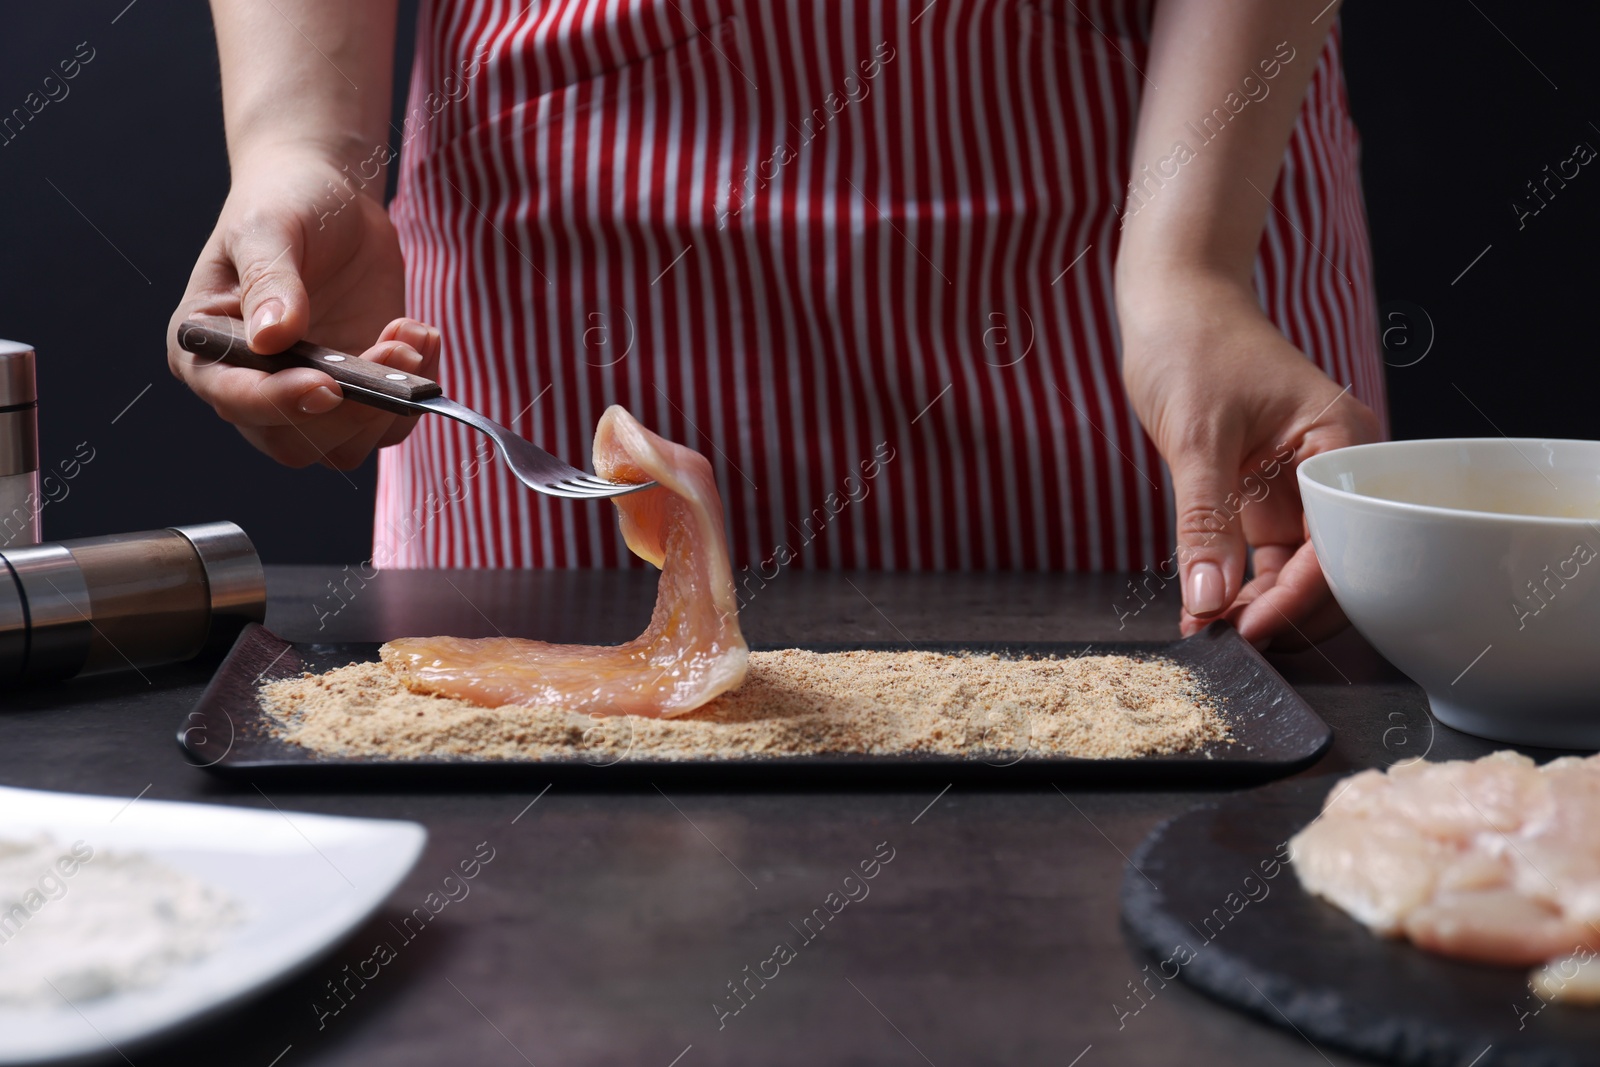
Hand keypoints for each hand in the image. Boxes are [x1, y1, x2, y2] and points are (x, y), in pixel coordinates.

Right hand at [167, 147, 436, 468]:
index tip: (327, 385)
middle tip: (393, 348)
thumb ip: (269, 281)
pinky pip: (387, 426)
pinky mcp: (356, 394)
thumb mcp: (269, 228)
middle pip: (293, 443)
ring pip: (345, 445)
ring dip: (389, 403)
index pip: (236, 399)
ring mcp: (306, 394)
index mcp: (207, 349)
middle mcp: (251, 385)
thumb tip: (273, 337)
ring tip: (410, 333)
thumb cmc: (283, 204)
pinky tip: (421, 337)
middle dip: (349, 409)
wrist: (330, 200)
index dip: (280, 401)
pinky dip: (414, 396)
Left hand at [1119, 270, 1380, 649]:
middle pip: (1330, 569)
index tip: (1252, 631)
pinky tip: (1205, 608)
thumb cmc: (1195, 344)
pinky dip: (1237, 583)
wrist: (1171, 303)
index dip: (1302, 597)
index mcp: (1343, 446)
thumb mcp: (1197, 436)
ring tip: (1211, 633)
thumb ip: (1204, 520)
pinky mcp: (1262, 495)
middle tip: (1231, 644)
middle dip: (1285, 612)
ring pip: (1295, 571)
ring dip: (1258, 605)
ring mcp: (1296, 487)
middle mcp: (1330, 472)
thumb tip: (1209, 597)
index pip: (1343, 544)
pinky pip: (1261, 557)